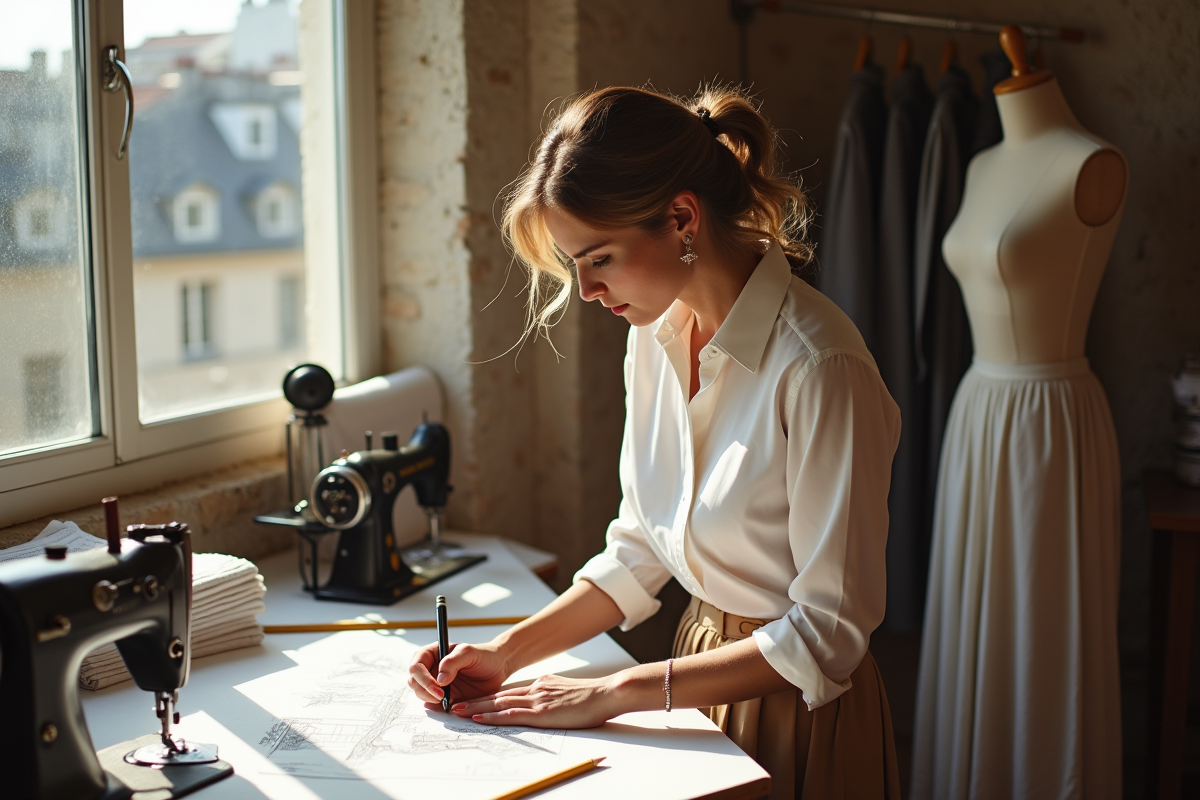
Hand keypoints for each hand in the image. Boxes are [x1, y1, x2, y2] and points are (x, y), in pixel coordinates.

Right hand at [408, 641, 509, 710]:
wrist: (497, 668)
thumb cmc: (483, 655)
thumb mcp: (469, 653)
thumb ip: (453, 662)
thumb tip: (439, 679)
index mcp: (433, 653)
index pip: (416, 665)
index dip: (423, 678)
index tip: (438, 687)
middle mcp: (431, 669)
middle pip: (414, 682)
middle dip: (424, 691)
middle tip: (441, 697)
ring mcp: (436, 684)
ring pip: (421, 694)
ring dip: (430, 700)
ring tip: (448, 701)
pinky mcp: (444, 697)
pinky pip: (434, 705)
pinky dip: (438, 708)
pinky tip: (449, 707)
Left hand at [452, 674, 620, 728]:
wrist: (606, 693)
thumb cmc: (591, 696)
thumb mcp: (566, 690)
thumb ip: (551, 692)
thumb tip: (544, 700)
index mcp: (540, 684)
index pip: (509, 692)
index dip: (489, 697)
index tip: (473, 701)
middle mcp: (534, 689)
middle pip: (499, 695)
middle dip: (476, 701)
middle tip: (456, 705)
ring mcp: (537, 700)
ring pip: (500, 703)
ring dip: (478, 708)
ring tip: (460, 712)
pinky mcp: (542, 712)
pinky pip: (512, 714)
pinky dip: (493, 715)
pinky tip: (481, 717)